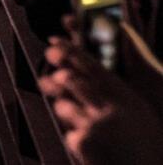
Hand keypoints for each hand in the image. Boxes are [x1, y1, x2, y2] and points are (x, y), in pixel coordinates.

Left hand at [40, 36, 162, 164]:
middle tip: (51, 79)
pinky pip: (70, 135)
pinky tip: (94, 154)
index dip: (71, 51)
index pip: (94, 66)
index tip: (53, 41)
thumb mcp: (139, 116)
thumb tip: (81, 72)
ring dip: (67, 115)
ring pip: (64, 106)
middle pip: (72, 81)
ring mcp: (97, 124)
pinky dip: (78, 143)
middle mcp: (112, 107)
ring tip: (88, 129)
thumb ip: (115, 93)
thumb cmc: (143, 151)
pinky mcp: (85, 141)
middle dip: (56, 80)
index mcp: (128, 99)